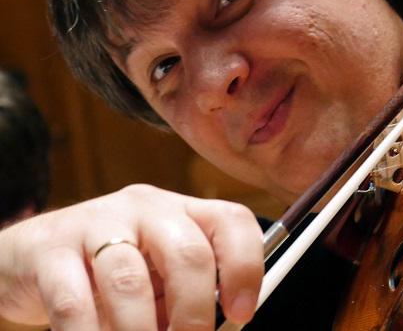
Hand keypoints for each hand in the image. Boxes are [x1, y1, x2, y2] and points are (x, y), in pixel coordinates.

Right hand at [0, 184, 262, 329]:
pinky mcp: (50, 250)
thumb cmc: (110, 273)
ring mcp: (96, 223)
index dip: (245, 267)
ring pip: (130, 279)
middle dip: (194, 311)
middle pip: (187, 252)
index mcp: (182, 211)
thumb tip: (212, 330)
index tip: (241, 314)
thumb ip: (184, 296)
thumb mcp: (157, 277)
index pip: (231, 221)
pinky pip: (74, 301)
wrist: (32, 255)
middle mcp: (146, 208)